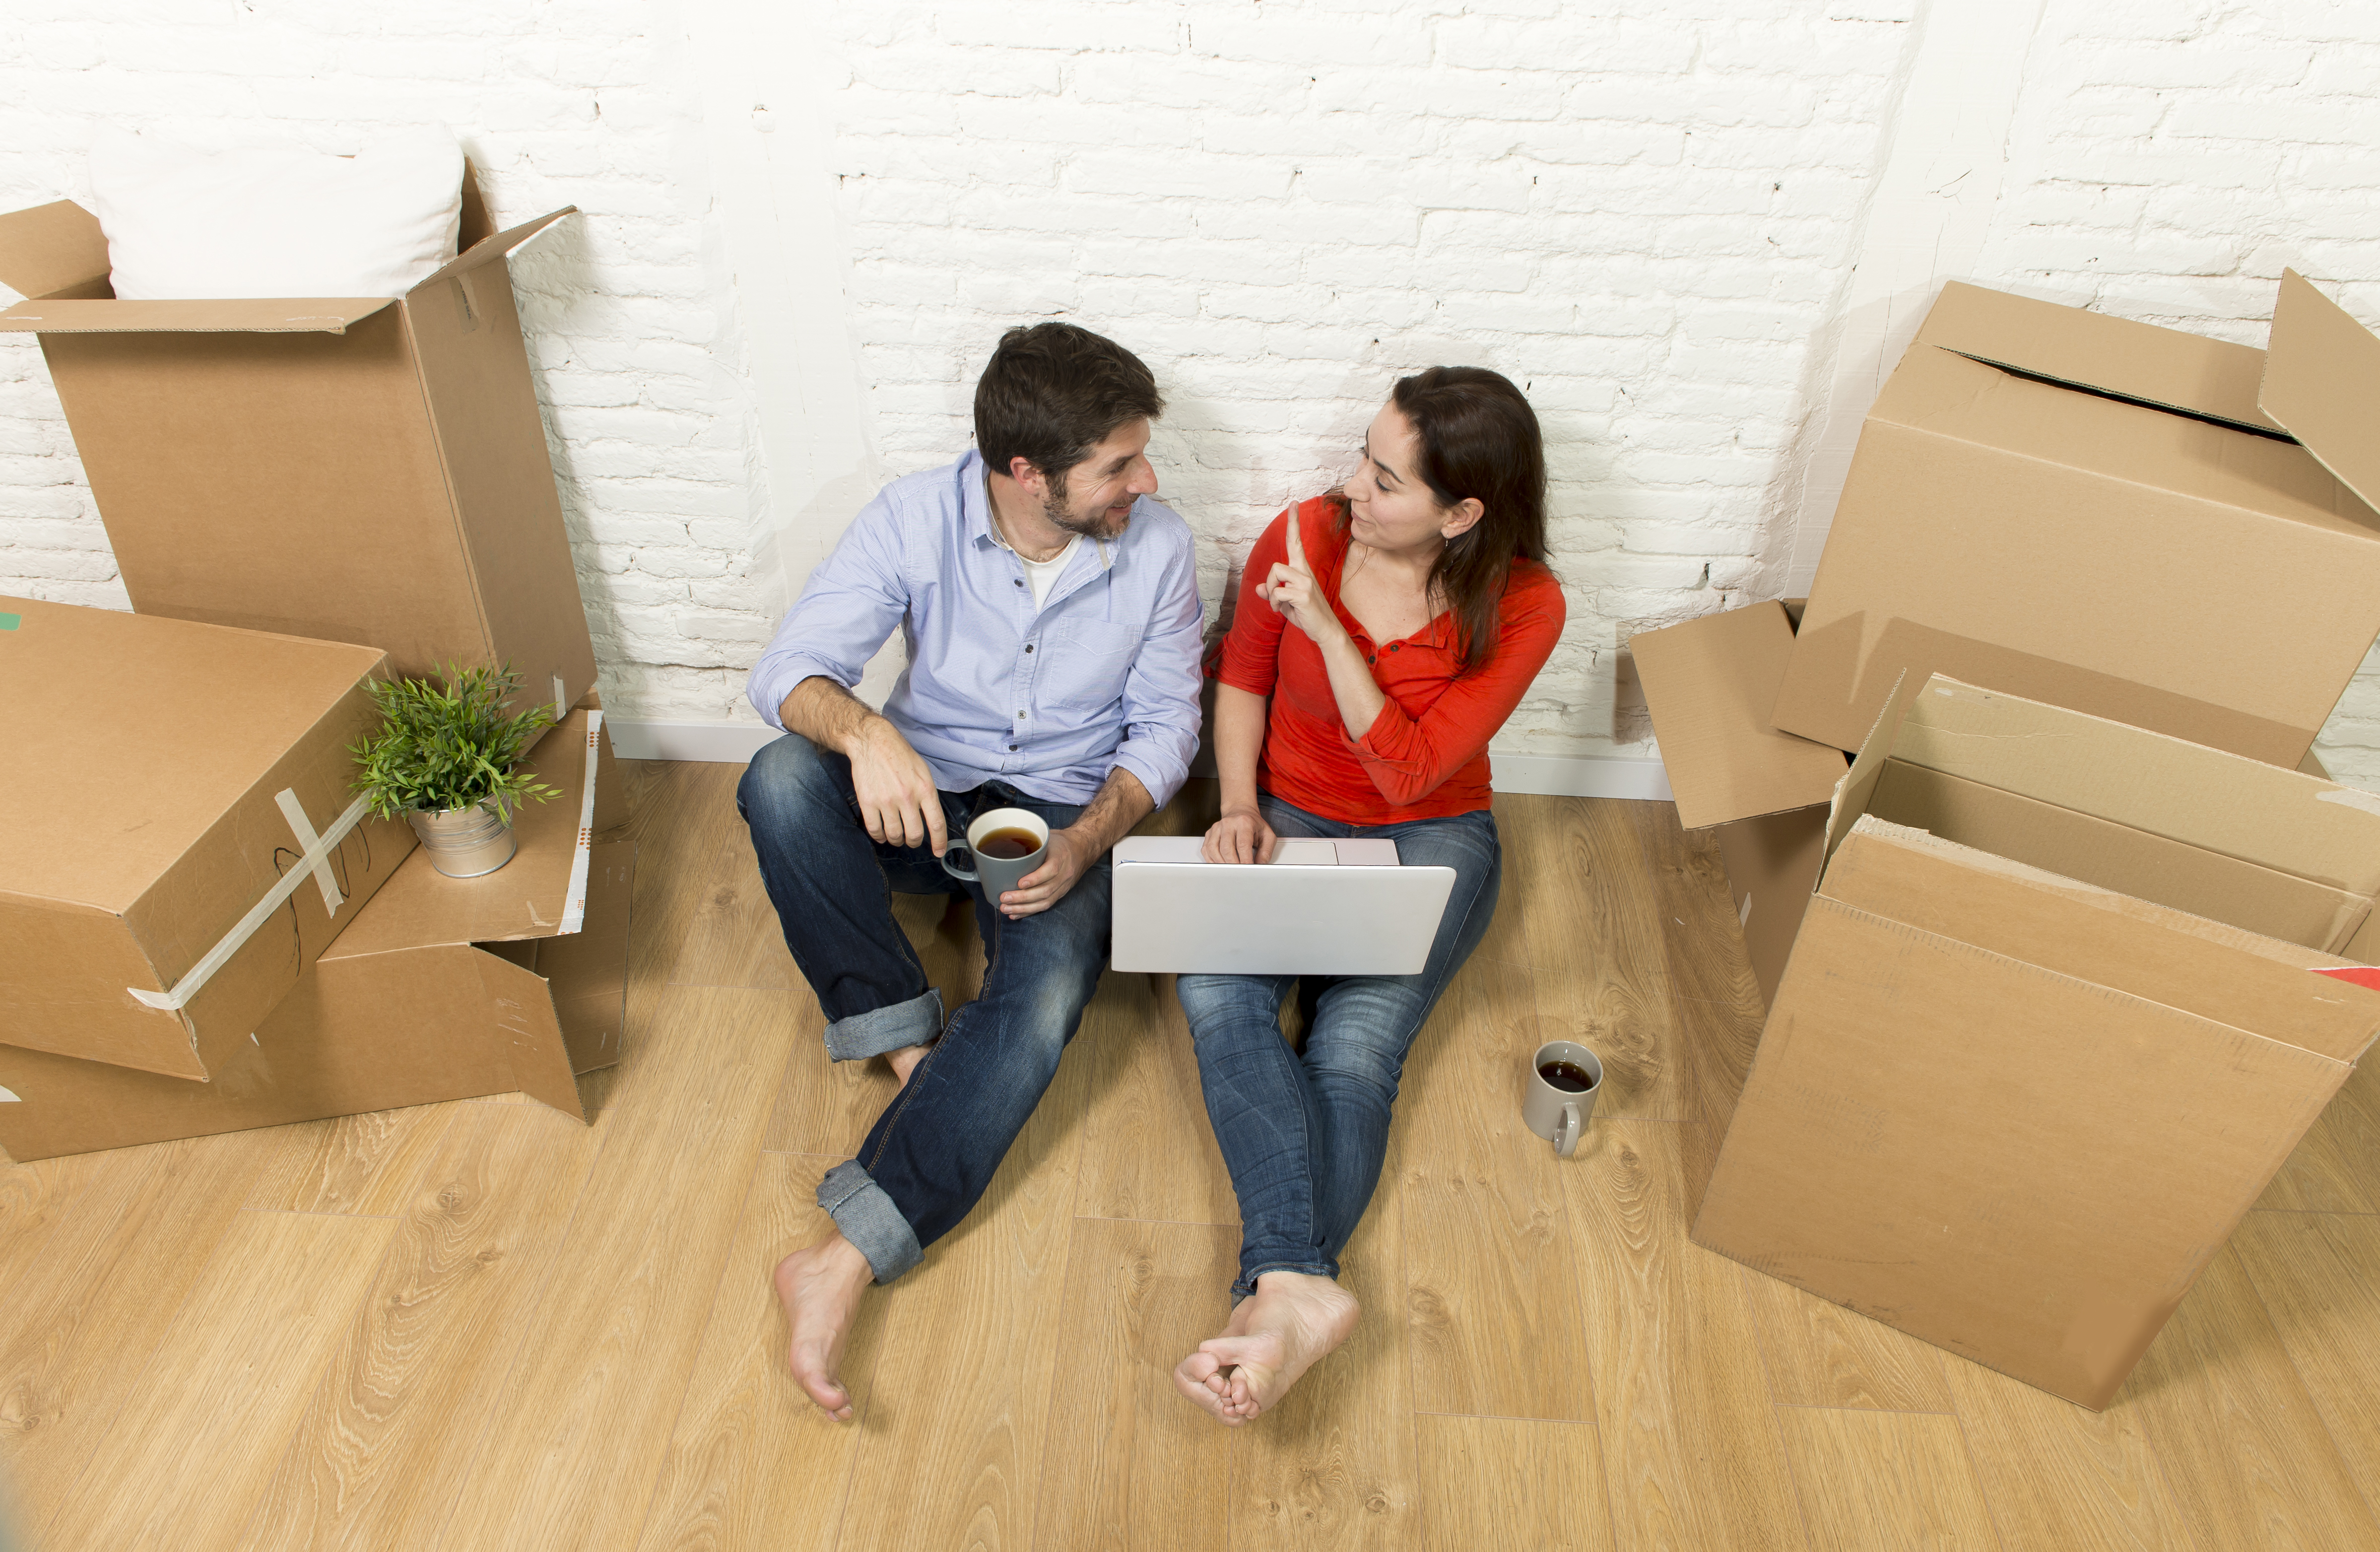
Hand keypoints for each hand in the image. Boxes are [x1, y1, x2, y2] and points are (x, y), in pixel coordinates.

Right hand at [846, 717, 946, 853]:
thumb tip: (932, 818)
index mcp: (925, 788)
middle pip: (915, 835)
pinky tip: (882, 834)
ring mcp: (886, 801)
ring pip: (894, 835)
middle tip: (912, 840)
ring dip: (897, 841)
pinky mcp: (867, 802)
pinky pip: (875, 830)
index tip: (939, 851)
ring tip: (897, 837)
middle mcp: (907, 797)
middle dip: (914, 842)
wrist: (872, 741)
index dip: (939, 842)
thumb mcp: (923, 771)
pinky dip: (879, 837)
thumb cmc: (899, 754)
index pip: (936, 823)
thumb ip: (928, 795)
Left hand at [1000, 826, 1094, 917]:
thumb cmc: (1061, 842)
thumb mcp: (1048, 837)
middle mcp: (1064, 874)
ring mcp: (1064, 886)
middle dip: (1023, 897)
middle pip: (1045, 890)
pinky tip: (1015, 914)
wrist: (1082, 849)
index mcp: (1061, 856)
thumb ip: (1031, 842)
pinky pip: (1045, 905)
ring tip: (1006, 908)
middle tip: (1004, 898)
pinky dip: (1029, 911)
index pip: (1051, 870)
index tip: (1019, 883)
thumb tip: (1005, 847)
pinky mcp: (1061, 894)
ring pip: (1045, 902)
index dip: (1035, 879)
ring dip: (1024, 908)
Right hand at [1203, 806, 1276, 863]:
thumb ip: (1266, 851)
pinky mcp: (1210, 833)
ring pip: (1213, 849)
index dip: (1245, 859)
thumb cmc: (1253, 824)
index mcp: (1244, 822)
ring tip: (1229, 869)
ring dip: (1221, 863)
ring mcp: (1217, 828)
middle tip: (1239, 872)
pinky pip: (1206, 849)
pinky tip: (1219, 864)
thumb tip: (1260, 865)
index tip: (1247, 869)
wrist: (1240, 811)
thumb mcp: (1267, 834)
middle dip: (1232, 863)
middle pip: (1226, 848)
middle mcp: (1228, 823)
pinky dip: (1211, 860)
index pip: (1242, 844)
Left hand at [1255, 505, 1343, 645]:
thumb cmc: (1306, 615)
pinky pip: (1277, 592)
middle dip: (1269, 583)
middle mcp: (1304, 572)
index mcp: (1302, 570)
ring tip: (1280, 605)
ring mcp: (1305, 582)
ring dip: (1272, 593)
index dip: (1293, 522)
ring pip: (1275, 575)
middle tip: (1274, 598)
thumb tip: (1258, 589)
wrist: (1324, 630)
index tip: (1294, 504)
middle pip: (1275, 565)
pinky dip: (1275, 604)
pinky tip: (1283, 611)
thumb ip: (1272, 593)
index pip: (1295, 541)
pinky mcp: (1303, 594)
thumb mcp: (1285, 603)